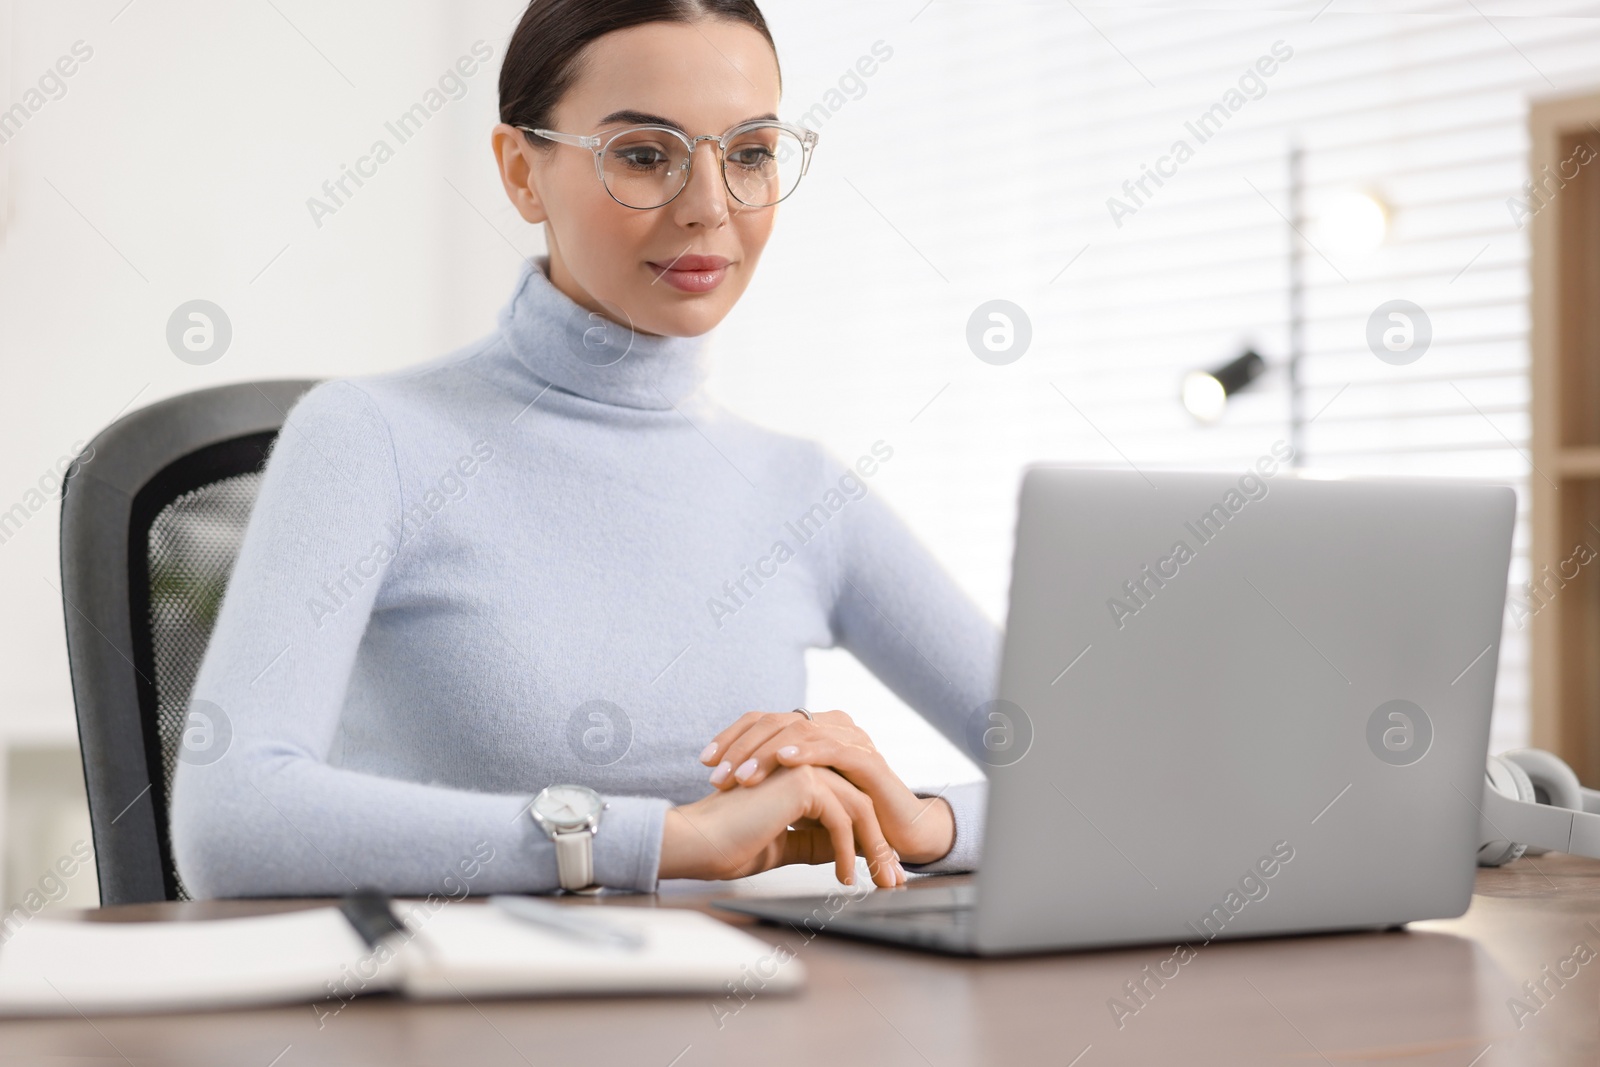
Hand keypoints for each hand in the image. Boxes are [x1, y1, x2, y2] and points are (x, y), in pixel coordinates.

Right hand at [659, 764, 904, 887]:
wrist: (695, 842)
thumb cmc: (727, 843)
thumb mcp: (782, 845)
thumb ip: (811, 842)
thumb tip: (841, 851)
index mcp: (798, 775)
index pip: (847, 803)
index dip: (867, 838)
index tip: (881, 871)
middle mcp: (804, 764)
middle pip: (860, 802)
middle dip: (880, 844)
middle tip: (893, 879)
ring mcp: (804, 768)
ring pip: (858, 808)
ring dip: (874, 849)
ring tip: (880, 882)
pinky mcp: (802, 781)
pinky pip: (842, 819)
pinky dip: (847, 851)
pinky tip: (843, 878)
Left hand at [699, 710, 955, 865]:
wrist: (898, 835)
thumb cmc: (846, 817)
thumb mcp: (801, 798)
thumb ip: (773, 783)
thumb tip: (726, 784)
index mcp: (814, 729)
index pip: (765, 720)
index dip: (732, 736)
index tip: (705, 761)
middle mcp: (833, 726)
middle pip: (777, 721)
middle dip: (742, 747)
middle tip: (717, 775)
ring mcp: (852, 739)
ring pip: (801, 732)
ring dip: (766, 753)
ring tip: (741, 775)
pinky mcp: (869, 760)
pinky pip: (832, 749)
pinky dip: (805, 751)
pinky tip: (783, 760)